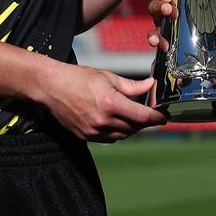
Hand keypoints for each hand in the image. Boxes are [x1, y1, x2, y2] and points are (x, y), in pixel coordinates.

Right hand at [38, 63, 166, 141]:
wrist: (52, 87)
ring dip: (132, 128)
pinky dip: (117, 132)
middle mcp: (103, 121)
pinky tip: (118, 122)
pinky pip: (109, 139)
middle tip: (151, 115)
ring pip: (123, 135)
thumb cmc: (79, 78)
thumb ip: (131, 86)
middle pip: (134, 128)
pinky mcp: (85, 136)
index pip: (142, 117)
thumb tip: (150, 85)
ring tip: (135, 118)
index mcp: (111, 104)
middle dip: (145, 122)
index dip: (156, 118)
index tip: (164, 117)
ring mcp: (93, 131)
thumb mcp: (108, 77)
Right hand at [146, 0, 215, 49]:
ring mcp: (163, 24)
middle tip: (169, 11)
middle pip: (155, 6)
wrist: (199, 28)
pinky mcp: (165, 37)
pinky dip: (156, 42)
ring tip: (161, 35)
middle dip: (160, 8)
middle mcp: (165, 10)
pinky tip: (163, 46)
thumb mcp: (210, 1)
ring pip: (154, 24)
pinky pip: (156, 39)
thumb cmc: (200, 9)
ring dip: (156, 30)